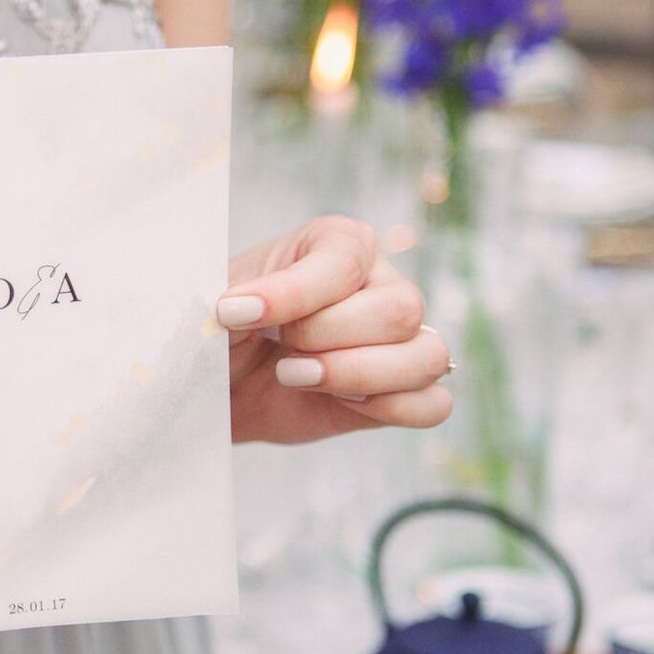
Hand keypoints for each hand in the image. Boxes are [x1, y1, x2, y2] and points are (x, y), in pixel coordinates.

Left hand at [216, 215, 452, 444]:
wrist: (221, 385)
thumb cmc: (223, 331)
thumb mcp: (219, 303)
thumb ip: (236, 297)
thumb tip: (241, 308)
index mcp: (342, 244)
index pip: (344, 264)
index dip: (292, 295)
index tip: (235, 313)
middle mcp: (382, 284)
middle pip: (398, 311)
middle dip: (325, 339)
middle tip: (278, 351)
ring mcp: (401, 340)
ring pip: (427, 357)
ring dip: (358, 377)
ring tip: (299, 377)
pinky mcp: (402, 392)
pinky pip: (434, 404)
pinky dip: (391, 409)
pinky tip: (340, 402)